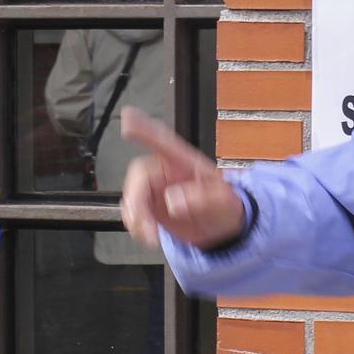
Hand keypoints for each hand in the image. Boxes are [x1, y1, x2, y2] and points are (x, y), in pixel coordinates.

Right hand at [118, 109, 245, 250]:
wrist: (223, 229)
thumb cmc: (225, 206)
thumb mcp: (223, 201)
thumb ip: (202, 198)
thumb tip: (174, 200)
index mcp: (184, 162)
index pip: (162, 141)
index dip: (143, 128)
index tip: (128, 118)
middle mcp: (165, 171)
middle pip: (139, 175)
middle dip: (137, 200)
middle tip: (144, 223)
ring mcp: (155, 189)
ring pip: (132, 196)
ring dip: (135, 217)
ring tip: (151, 235)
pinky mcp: (149, 206)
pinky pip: (132, 212)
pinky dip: (136, 225)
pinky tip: (148, 234)